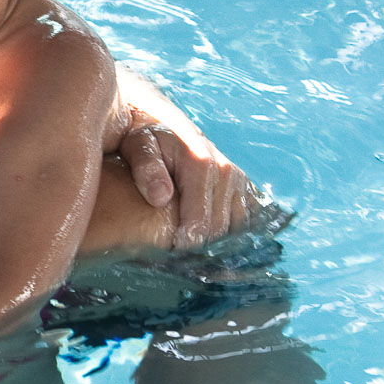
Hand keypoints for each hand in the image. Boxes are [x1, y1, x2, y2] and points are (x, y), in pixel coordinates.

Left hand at [117, 123, 253, 249]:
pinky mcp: (242, 186)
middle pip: (220, 227)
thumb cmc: (147, 138)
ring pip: (236, 227)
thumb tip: (161, 197)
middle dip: (201, 245)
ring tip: (194, 253)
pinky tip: (211, 242)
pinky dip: (231, 233)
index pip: (201, 217)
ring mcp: (237, 179)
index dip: (189, 240)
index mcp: (201, 163)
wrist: (166, 124)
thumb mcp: (138, 145)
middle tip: (179, 258)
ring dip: (217, 242)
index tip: (174, 252)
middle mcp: (225, 171)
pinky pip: (245, 219)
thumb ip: (147, 168)